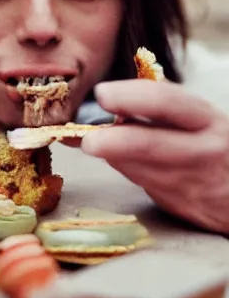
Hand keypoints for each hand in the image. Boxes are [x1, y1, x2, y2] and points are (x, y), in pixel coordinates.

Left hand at [81, 79, 228, 233]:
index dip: (131, 96)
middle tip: (87, 140)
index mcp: (204, 119)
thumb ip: (159, 105)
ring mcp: (188, 180)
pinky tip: (115, 157)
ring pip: (137, 167)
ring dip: (111, 155)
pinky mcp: (176, 203)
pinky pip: (139, 181)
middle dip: (114, 142)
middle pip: (150, 144)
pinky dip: (121, 167)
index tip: (102, 94)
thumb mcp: (196, 117)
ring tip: (93, 142)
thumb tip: (108, 95)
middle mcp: (200, 149)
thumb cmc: (209, 141)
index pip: (166, 102)